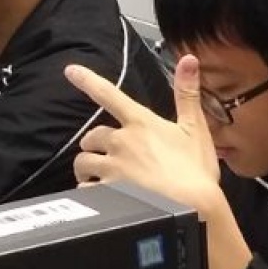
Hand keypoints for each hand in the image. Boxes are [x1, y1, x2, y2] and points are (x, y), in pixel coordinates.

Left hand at [68, 53, 223, 218]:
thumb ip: (187, 93)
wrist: (193, 208)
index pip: (108, 95)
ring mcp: (112, 168)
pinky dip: (89, 192)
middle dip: (93, 145)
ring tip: (95, 176)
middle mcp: (121, 142)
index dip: (87, 80)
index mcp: (141, 123)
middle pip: (91, 137)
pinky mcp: (107, 192)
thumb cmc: (196, 172)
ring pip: (84, 163)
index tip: (70, 71)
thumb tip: (189, 59)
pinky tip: (99, 197)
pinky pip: (85, 189)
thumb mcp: (196, 129)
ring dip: (86, 168)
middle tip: (101, 154)